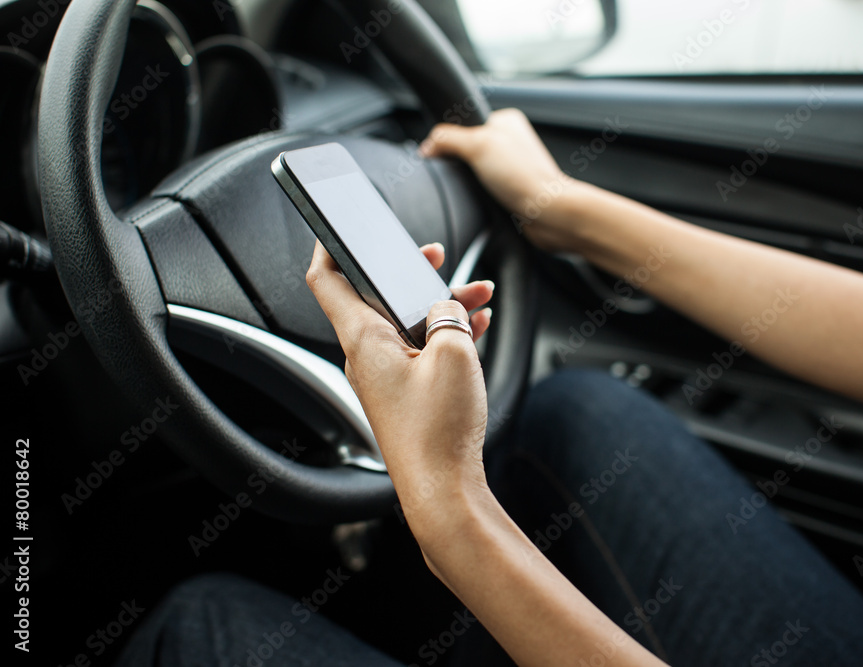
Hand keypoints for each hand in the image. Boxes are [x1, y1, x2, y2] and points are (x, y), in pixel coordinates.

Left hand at [306, 240, 493, 505]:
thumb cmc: (439, 428)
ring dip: (441, 304)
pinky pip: (421, 349)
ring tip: (480, 295)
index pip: (327, 280)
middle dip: (410, 271)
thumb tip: (446, 307)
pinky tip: (477, 325)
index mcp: (364, 339)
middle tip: (435, 255)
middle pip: (378, 297)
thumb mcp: (454, 354)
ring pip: (409, 322)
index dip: (328, 245)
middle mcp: (367, 356)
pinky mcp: (405, 393)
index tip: (335, 222)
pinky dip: (446, 333)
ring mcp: (386, 376)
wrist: (443, 490)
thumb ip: (449, 315)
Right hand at [420, 108, 582, 252]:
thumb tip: (427, 146)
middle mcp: (509, 142)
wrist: (548, 215)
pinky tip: (484, 199)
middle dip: (459, 164)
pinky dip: (477, 197)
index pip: (463, 123)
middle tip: (466, 173)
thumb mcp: (478, 145)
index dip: (449, 139)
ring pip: (472, 173)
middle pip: (465, 149)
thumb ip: (448, 138)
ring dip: (469, 183)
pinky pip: (481, 191)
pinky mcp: (508, 191)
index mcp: (505, 121)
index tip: (443, 154)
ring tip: (478, 188)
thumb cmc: (525, 178)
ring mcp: (509, 168)